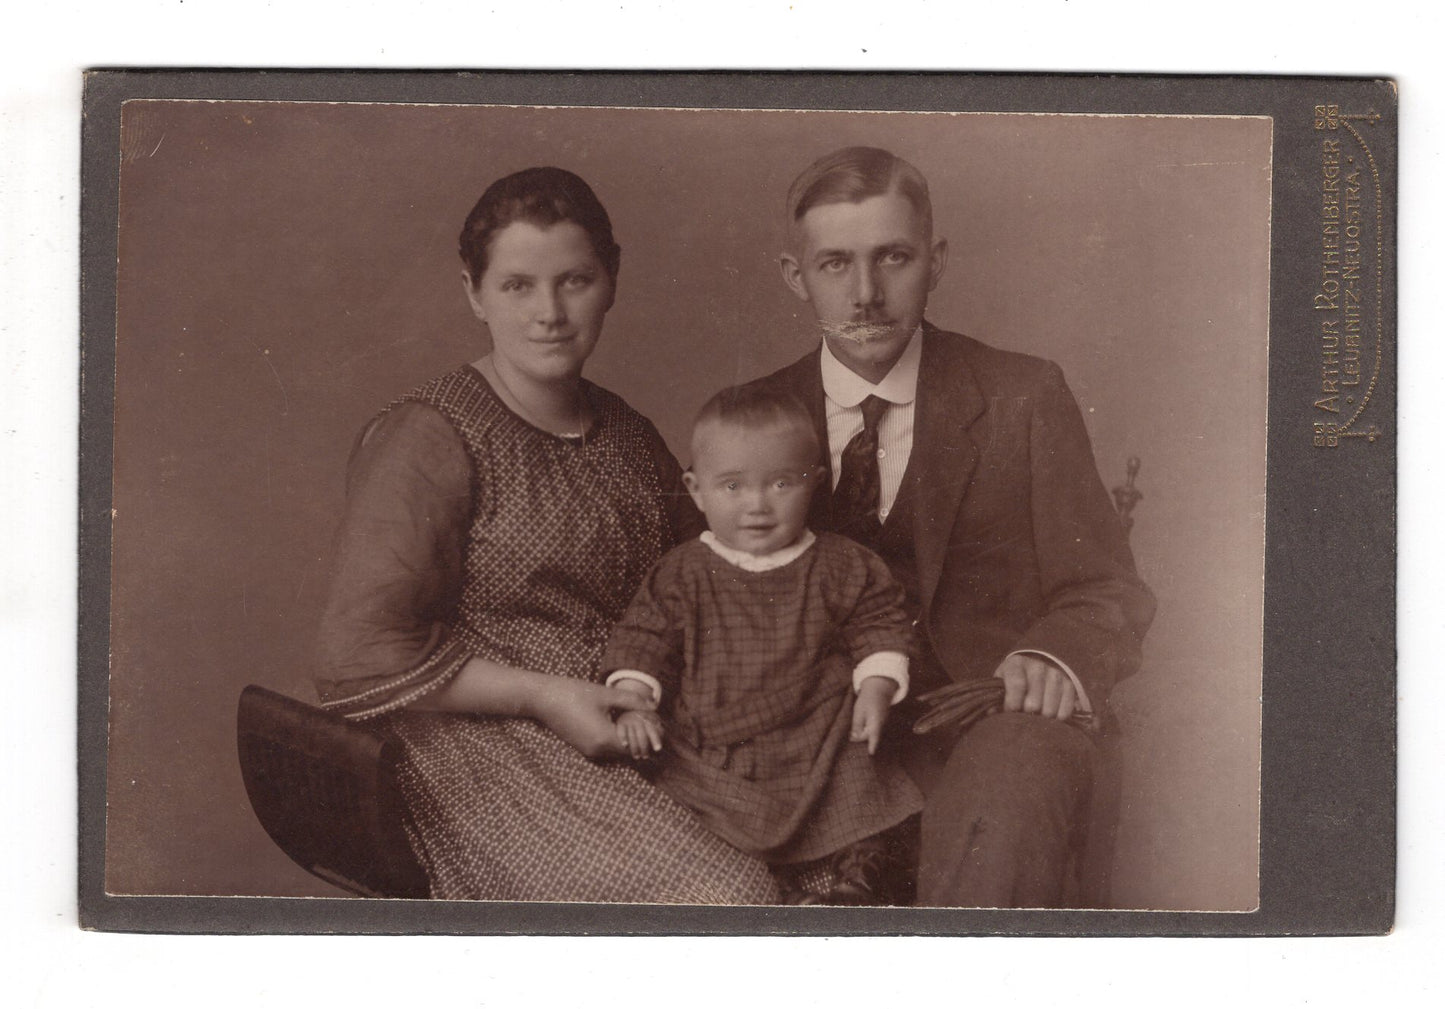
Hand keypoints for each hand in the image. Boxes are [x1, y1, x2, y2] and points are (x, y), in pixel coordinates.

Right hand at [531, 678, 655, 760]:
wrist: (542, 698)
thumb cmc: (573, 693)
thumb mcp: (605, 694)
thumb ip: (631, 701)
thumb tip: (653, 705)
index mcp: (604, 738)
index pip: (636, 746)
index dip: (646, 735)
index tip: (651, 721)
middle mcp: (596, 750)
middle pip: (627, 751)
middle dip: (639, 737)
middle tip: (644, 719)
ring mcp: (588, 750)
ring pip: (616, 750)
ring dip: (627, 738)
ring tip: (632, 718)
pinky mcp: (582, 747)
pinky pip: (605, 747)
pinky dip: (614, 738)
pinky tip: (616, 721)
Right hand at [616, 710, 663, 758]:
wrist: (630, 711)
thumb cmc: (645, 722)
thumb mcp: (653, 722)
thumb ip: (658, 731)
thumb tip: (661, 743)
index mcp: (649, 719)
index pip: (653, 730)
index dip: (655, 740)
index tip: (658, 749)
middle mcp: (639, 719)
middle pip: (641, 735)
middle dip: (644, 747)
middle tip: (645, 757)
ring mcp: (629, 720)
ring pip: (632, 735)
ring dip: (634, 747)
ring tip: (637, 757)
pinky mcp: (621, 723)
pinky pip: (621, 731)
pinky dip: (623, 738)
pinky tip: (625, 745)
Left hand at [850, 677, 896, 754]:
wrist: (879, 687)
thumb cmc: (867, 699)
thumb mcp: (858, 711)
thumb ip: (857, 725)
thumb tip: (854, 737)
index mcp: (875, 723)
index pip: (873, 738)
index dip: (872, 747)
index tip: (871, 754)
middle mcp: (881, 724)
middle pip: (870, 736)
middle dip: (861, 738)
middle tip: (850, 736)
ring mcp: (883, 722)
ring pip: (873, 732)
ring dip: (864, 733)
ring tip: (854, 731)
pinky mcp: (882, 720)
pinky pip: (875, 728)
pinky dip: (868, 729)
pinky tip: (862, 726)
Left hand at [992, 653, 1077, 720]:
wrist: (1038, 658)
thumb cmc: (1015, 675)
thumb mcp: (1002, 679)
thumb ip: (997, 695)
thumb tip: (991, 713)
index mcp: (1017, 663)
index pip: (1017, 684)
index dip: (1012, 703)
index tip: (1011, 711)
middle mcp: (1038, 666)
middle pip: (1034, 702)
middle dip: (1027, 714)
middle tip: (1025, 715)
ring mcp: (1056, 674)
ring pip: (1050, 709)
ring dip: (1043, 718)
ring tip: (1038, 716)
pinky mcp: (1070, 683)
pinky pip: (1066, 709)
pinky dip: (1059, 717)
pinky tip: (1052, 716)